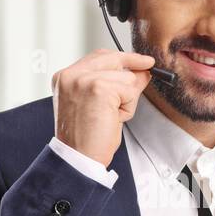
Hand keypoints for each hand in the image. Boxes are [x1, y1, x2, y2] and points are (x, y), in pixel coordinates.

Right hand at [51, 50, 155, 167]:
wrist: (79, 158)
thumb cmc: (85, 139)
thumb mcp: (100, 106)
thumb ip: (116, 85)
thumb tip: (140, 72)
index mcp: (65, 79)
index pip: (98, 57)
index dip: (121, 58)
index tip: (139, 60)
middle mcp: (71, 76)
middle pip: (113, 58)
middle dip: (134, 63)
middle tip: (149, 65)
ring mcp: (84, 80)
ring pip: (126, 77)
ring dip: (127, 99)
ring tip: (111, 116)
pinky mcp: (99, 88)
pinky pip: (129, 90)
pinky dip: (128, 107)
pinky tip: (114, 119)